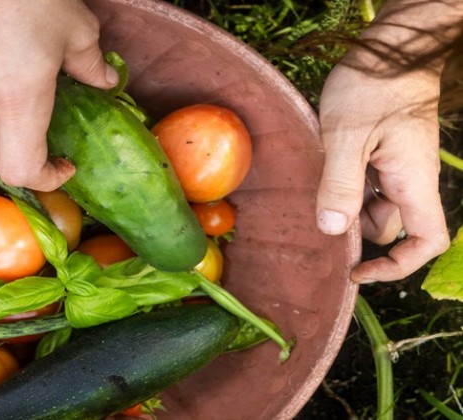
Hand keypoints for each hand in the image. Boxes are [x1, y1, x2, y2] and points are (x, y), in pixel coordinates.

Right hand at [0, 0, 118, 190]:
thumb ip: (91, 63)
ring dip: (4, 135)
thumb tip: (104, 81)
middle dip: (24, 166)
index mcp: (17, 102)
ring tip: (29, 108)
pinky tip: (3, 77)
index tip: (66, 165)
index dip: (47, 180)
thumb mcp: (74, 26)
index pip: (21, 171)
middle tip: (49, 149)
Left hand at [317, 60, 448, 282]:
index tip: (359, 270)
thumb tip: (334, 230)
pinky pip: (365, 182)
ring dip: (344, 204)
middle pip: (388, 226)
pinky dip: (343, 185)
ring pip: (372, 204)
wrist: (389, 47)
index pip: (426, 240)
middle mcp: (409, 179)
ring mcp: (396, 166)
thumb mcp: (348, 136)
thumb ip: (340, 184)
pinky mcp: (382, 153)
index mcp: (413, 181)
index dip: (398, 265)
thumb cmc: (375, 84)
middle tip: (317, 212)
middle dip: (354, 229)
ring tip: (316, 181)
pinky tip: (321, 170)